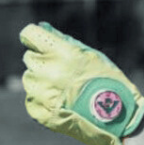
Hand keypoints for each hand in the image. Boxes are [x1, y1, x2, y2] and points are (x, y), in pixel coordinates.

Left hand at [20, 21, 143, 144]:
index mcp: (60, 53)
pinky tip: (61, 102)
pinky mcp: (39, 112)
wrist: (114, 118)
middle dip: (43, 60)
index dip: (34, 37)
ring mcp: (41, 93)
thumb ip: (62, 39)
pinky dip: (42, 99)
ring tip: (63, 89)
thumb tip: (41, 26)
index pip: (29, 34)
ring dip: (41, 80)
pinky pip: (32, 98)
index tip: (40, 42)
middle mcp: (47, 72)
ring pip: (29, 79)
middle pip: (29, 57)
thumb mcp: (89, 54)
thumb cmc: (106, 80)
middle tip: (62, 71)